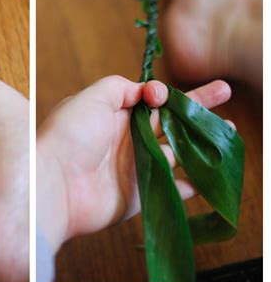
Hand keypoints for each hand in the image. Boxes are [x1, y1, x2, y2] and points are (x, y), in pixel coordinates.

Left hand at [37, 75, 232, 251]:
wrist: (55, 184)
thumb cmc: (70, 135)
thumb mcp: (93, 97)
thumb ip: (120, 87)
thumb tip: (144, 90)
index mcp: (116, 115)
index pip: (152, 100)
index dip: (166, 93)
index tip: (166, 96)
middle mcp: (128, 140)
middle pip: (170, 121)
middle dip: (197, 108)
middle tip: (224, 92)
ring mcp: (136, 167)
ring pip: (177, 152)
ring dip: (201, 143)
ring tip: (226, 132)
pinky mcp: (141, 194)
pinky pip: (172, 187)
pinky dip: (192, 184)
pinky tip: (210, 177)